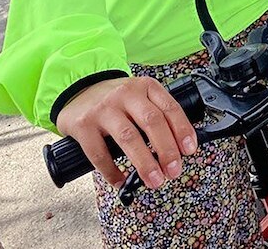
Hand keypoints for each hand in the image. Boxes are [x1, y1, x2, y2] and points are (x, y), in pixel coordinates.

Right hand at [56, 76, 196, 187]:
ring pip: (129, 137)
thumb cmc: (115, 100)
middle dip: (166, 150)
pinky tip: (121, 181)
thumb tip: (179, 149)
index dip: (182, 130)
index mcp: (145, 86)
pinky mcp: (83, 124)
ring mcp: (104, 109)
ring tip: (154, 180)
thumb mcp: (140, 97)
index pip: (170, 108)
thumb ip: (157, 115)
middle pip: (152, 122)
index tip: (189, 151)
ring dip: (145, 162)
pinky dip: (112, 171)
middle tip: (173, 171)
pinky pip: (100, 153)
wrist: (78, 89)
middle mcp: (125, 94)